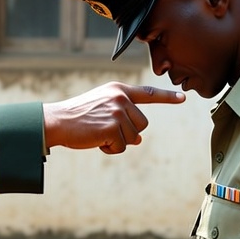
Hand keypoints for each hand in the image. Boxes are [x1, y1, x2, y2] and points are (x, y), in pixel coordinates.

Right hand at [42, 82, 184, 154]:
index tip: (182, 98)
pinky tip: (96, 141)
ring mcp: (118, 111)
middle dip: (127, 132)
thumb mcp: (102, 111)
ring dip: (117, 142)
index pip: (148, 93)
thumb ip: (122, 119)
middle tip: (104, 131)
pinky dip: (110, 148)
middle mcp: (121, 98)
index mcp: (118, 90)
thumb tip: (139, 139)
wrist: (57, 121)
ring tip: (97, 134)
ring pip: (133, 137)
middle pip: (142, 124)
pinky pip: (122, 146)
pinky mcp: (113, 126)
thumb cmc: (77, 117)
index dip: (167, 97)